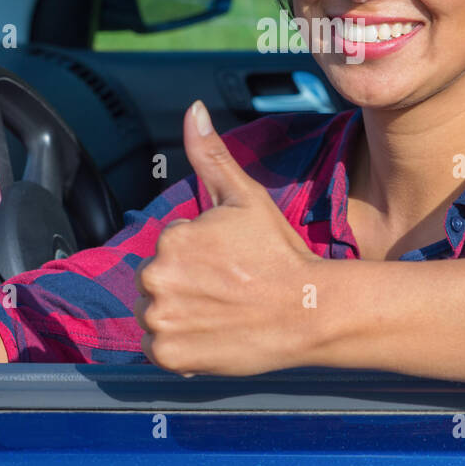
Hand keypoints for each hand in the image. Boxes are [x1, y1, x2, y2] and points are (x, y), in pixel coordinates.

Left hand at [133, 100, 319, 376]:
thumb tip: (193, 109)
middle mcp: (157, 278)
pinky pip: (159, 350)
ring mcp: (161, 319)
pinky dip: (180, 346)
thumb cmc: (280, 253)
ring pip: (156, 313)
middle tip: (228, 289)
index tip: (231, 264)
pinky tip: (212, 335)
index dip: (201, 255)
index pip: (170, 247)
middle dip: (185, 284)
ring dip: (179, 314)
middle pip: (158, 280)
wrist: (308, 311)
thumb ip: (211, 155)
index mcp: (172, 238)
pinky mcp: (168, 356)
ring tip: (221, 312)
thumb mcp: (245, 198)